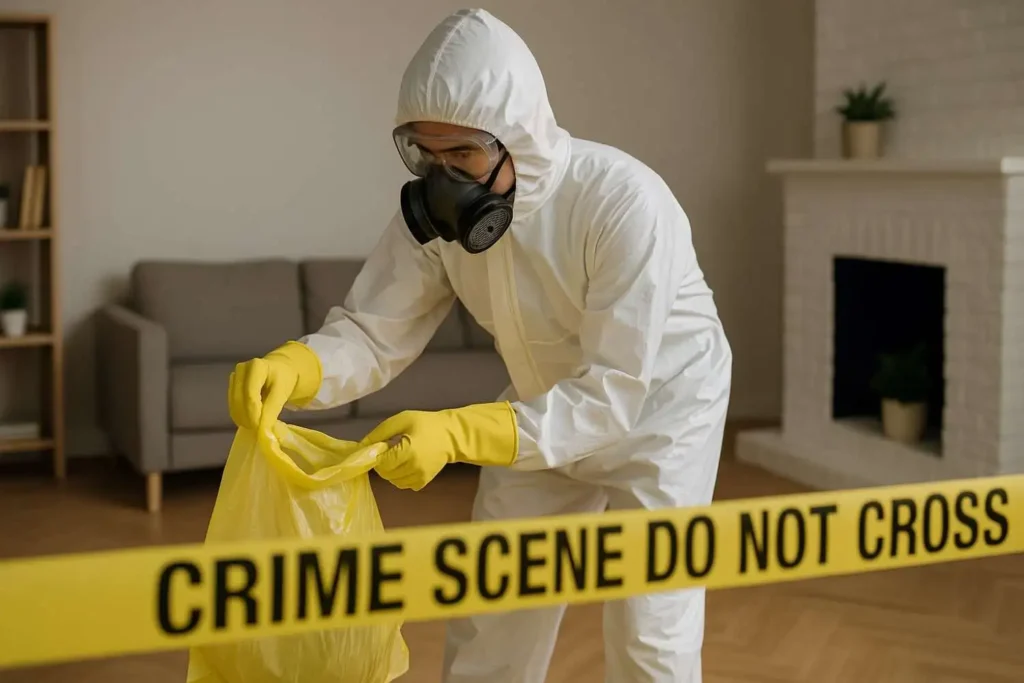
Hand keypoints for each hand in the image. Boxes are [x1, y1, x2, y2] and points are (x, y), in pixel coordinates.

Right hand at [227, 341, 322, 430]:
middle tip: (258, 431)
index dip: (253, 413)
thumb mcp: (282, 393)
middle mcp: (241, 370)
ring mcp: (234, 377)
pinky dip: (240, 415)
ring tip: (255, 428)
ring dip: (242, 419)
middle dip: (248, 418)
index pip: (251, 394)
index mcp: (256, 367)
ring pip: (233, 403)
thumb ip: (272, 411)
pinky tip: (249, 421)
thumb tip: (264, 433)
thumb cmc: (282, 380)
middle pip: (239, 399)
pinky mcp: (231, 386)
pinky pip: (232, 404)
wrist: (277, 370)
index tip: (260, 429)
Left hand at [362, 402, 518, 490]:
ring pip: (392, 481)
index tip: (381, 446)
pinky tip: (407, 463)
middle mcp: (414, 468)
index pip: (380, 463)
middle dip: (383, 463)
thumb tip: (360, 447)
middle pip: (385, 474)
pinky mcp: (423, 482)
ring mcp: (419, 477)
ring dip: (391, 470)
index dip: (376, 456)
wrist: (451, 435)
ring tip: (401, 455)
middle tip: (391, 449)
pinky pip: (403, 484)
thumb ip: (379, 433)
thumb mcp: (401, 420)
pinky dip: (400, 476)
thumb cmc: (426, 424)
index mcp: (408, 452)